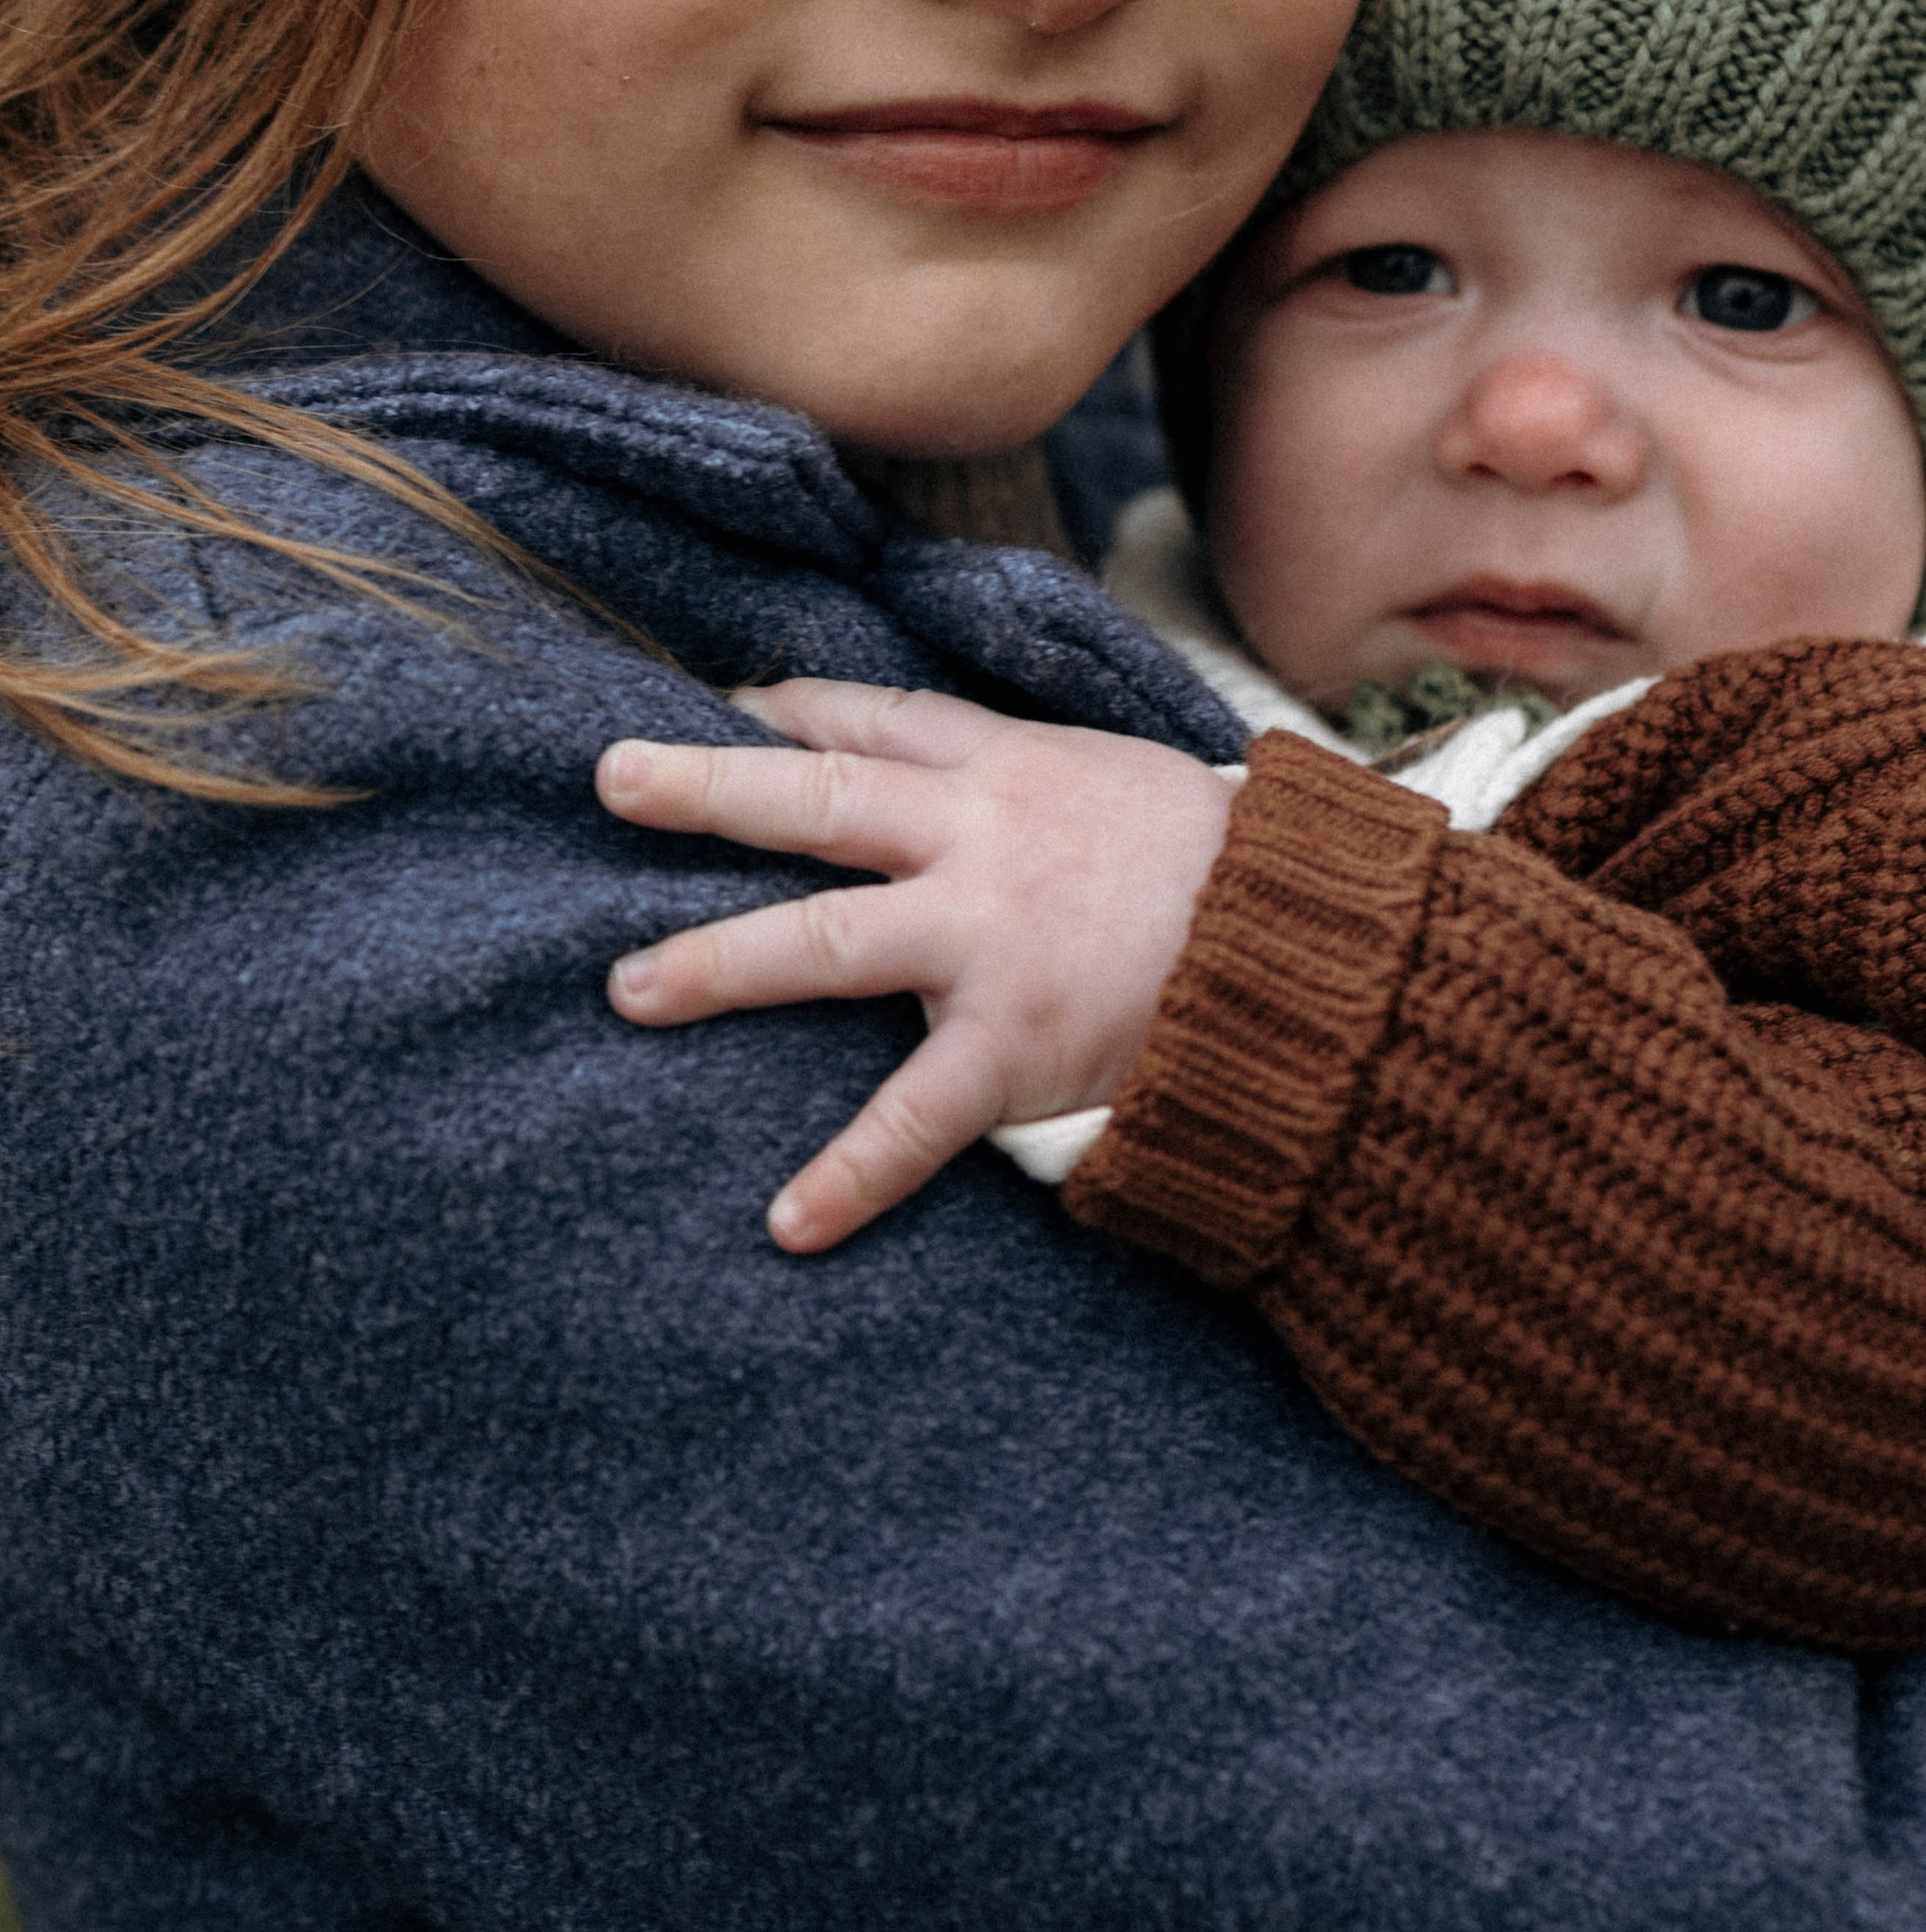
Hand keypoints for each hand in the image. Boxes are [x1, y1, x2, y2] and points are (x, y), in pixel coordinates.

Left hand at [598, 678, 1240, 1252]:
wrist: (1309, 933)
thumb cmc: (1211, 860)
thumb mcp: (1107, 776)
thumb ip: (1014, 775)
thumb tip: (922, 766)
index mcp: (1005, 768)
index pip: (871, 718)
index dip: (785, 712)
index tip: (711, 708)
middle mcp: (981, 838)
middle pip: (820, 798)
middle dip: (709, 788)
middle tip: (609, 777)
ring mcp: (992, 938)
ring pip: (829, 941)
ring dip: (721, 962)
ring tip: (629, 989)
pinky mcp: (1018, 1041)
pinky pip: (917, 1116)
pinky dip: (852, 1172)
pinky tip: (790, 1223)